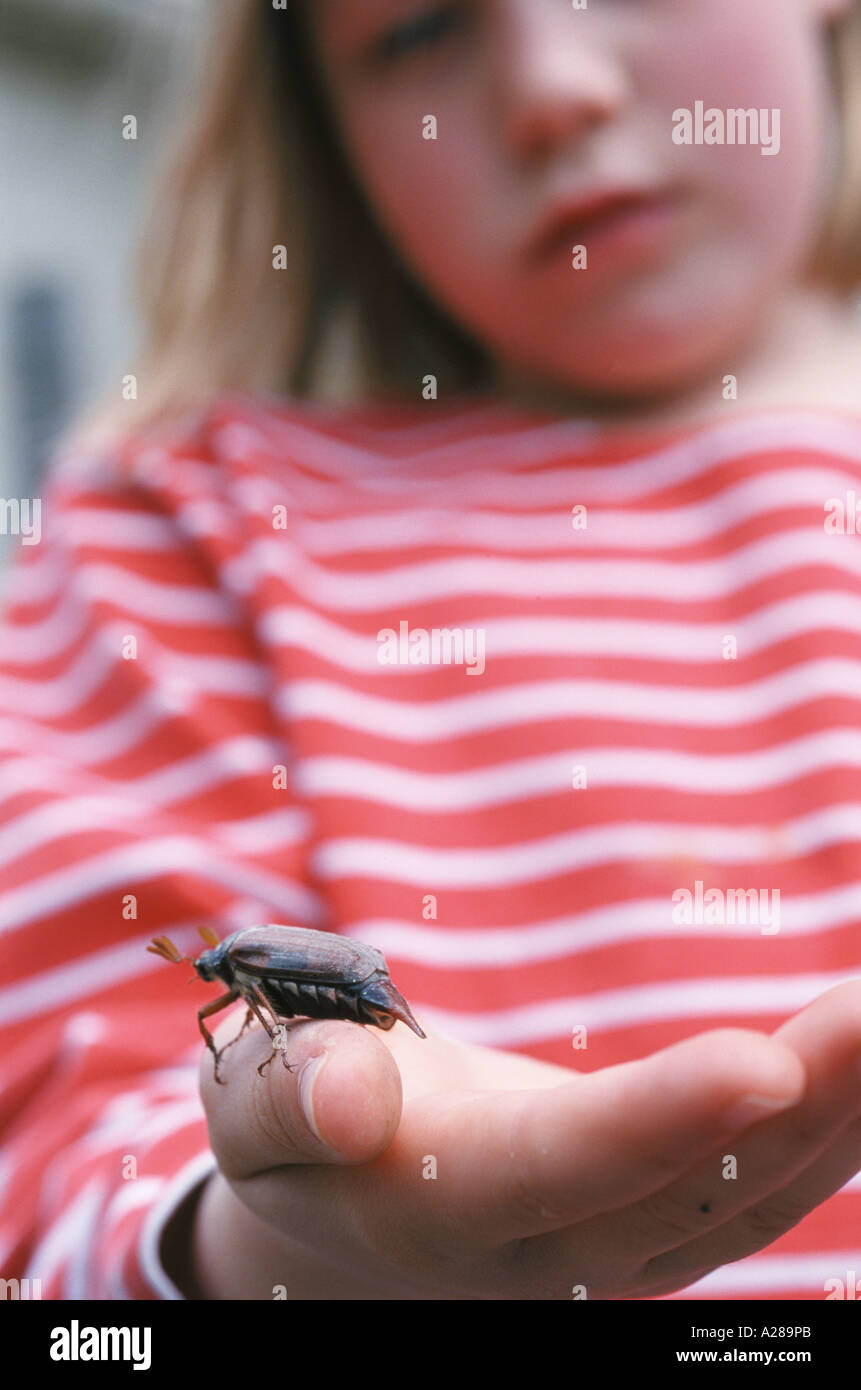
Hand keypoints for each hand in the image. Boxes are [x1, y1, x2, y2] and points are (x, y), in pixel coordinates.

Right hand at [190, 980, 860, 1298]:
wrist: (344, 1227)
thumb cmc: (296, 1139)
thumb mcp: (255, 1111)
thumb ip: (285, 1097)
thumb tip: (346, 1093)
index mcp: (439, 1207)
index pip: (562, 1169)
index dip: (662, 1122)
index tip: (765, 1061)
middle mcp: (546, 1249)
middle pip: (695, 1193)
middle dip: (806, 1104)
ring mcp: (614, 1247)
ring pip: (752, 1201)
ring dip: (842, 1114)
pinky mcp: (652, 1221)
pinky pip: (758, 1193)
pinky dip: (831, 1129)